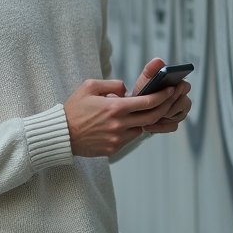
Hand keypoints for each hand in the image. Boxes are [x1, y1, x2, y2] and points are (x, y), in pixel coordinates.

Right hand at [64, 75, 180, 156]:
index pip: (147, 102)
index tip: (170, 90)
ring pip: (141, 128)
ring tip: (140, 112)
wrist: (61, 134)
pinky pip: (129, 138)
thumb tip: (127, 90)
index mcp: (115, 107)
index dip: (162, 96)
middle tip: (169, 100)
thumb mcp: (90, 86)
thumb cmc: (74, 109)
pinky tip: (125, 124)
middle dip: (164, 107)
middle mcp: (119, 124)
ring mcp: (117, 138)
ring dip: (144, 120)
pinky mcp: (113, 148)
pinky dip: (131, 130)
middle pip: (151, 117)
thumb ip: (113, 84)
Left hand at [128, 57, 192, 133]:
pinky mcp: (172, 123)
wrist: (134, 109)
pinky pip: (172, 126)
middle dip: (172, 104)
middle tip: (161, 105)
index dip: (181, 88)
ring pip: (179, 116)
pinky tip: (149, 125)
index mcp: (176, 86)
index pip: (186, 86)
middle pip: (185, 103)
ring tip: (152, 115)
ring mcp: (178, 112)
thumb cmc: (143, 94)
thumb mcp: (145, 81)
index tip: (174, 87)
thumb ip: (151, 71)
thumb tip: (158, 61)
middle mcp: (181, 99)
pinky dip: (161, 126)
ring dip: (165, 116)